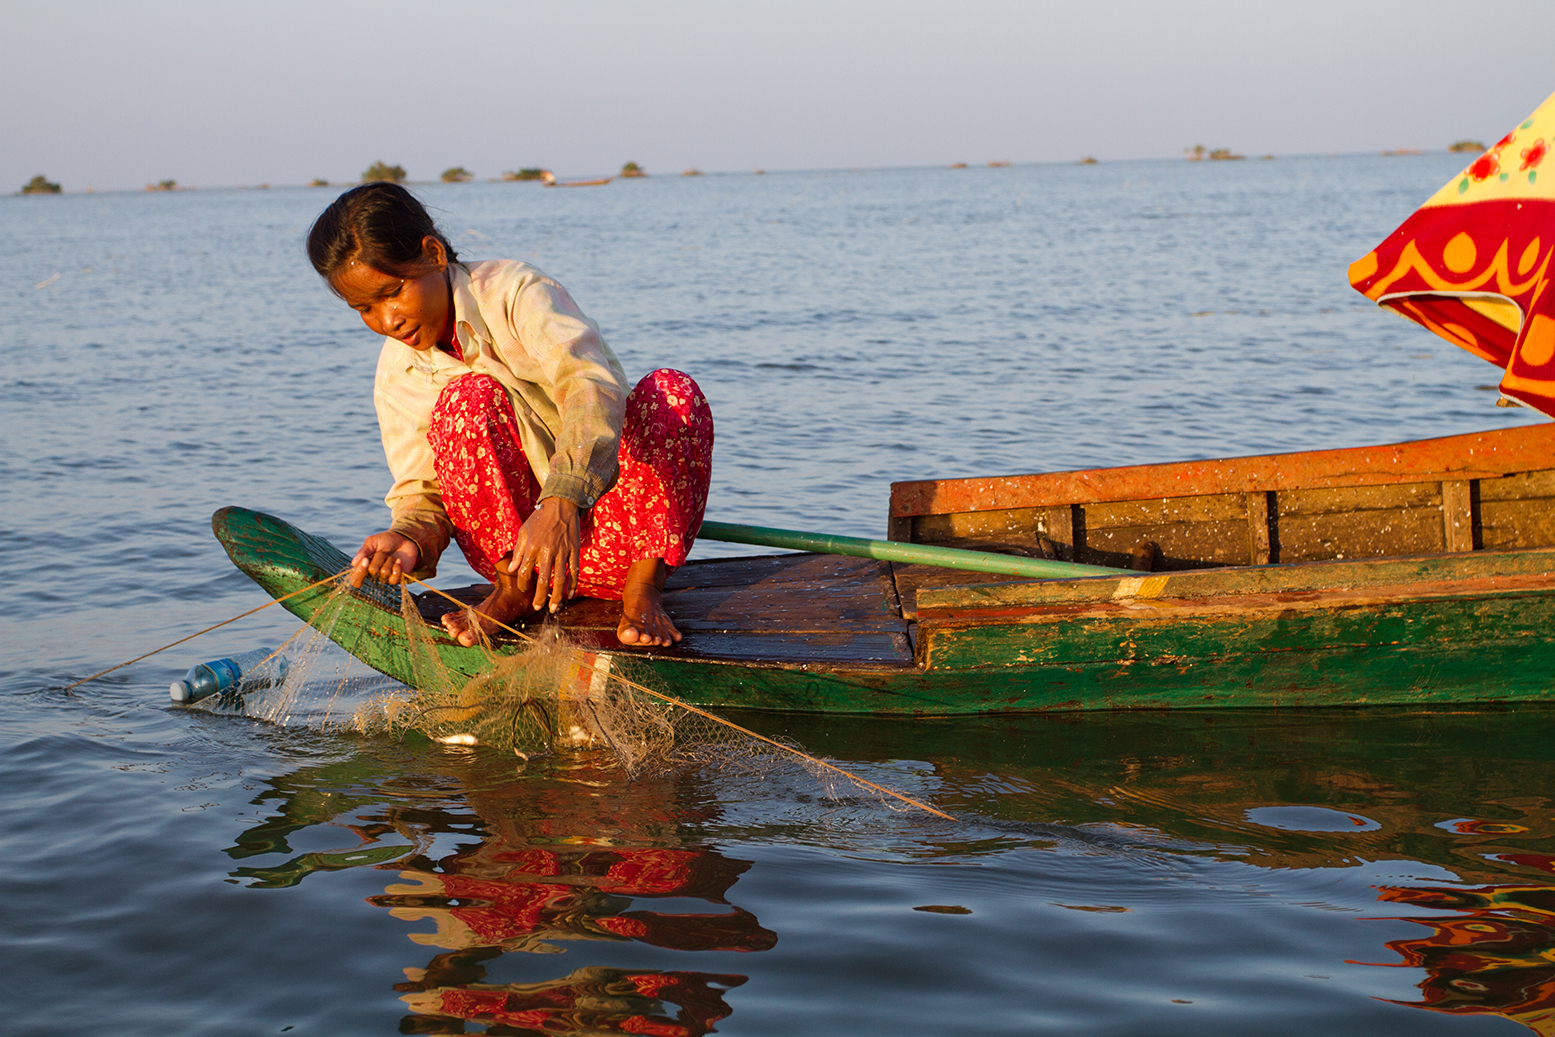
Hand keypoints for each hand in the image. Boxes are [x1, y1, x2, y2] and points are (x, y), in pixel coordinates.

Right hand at [350, 530, 419, 586]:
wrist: (404, 539)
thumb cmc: (385, 540)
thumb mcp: (372, 541)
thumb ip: (363, 551)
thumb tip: (353, 563)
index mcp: (364, 567)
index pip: (356, 579)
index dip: (360, 571)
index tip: (366, 560)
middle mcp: (374, 575)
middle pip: (372, 571)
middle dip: (379, 557)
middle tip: (383, 552)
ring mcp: (386, 578)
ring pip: (385, 573)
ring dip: (389, 560)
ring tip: (391, 556)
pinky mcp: (397, 579)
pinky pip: (395, 579)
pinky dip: (398, 567)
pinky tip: (399, 560)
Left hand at [508, 497, 579, 611]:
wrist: (561, 504)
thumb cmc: (539, 519)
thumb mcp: (523, 532)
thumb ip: (518, 552)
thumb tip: (513, 569)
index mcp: (532, 546)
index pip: (526, 571)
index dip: (523, 583)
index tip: (523, 588)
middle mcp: (547, 550)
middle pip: (543, 580)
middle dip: (539, 597)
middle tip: (537, 608)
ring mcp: (563, 551)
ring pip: (560, 579)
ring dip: (556, 596)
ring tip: (554, 608)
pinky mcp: (574, 550)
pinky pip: (574, 571)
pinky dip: (572, 585)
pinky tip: (569, 595)